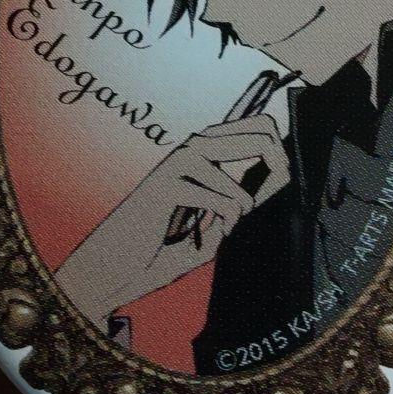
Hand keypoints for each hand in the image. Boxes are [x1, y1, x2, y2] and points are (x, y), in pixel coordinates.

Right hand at [56, 115, 289, 327]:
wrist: (111, 267)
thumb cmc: (159, 247)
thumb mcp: (214, 220)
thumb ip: (243, 196)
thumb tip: (280, 173)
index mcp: (203, 152)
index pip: (258, 125)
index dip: (280, 153)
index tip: (278, 184)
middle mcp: (193, 148)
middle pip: (263, 134)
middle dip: (276, 172)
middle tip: (255, 206)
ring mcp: (180, 162)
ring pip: (243, 181)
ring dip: (239, 214)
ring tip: (217, 228)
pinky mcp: (169, 184)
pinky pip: (225, 203)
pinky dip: (224, 225)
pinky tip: (204, 234)